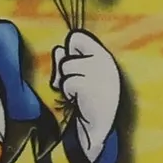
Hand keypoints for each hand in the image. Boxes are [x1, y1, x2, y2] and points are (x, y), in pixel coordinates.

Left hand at [52, 29, 122, 162]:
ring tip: (79, 93)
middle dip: (65, 71)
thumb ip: (71, 58)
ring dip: (66, 83)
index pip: (77, 37)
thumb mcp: (85, 74)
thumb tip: (59, 50)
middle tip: (77, 85)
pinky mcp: (90, 86)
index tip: (75, 64)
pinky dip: (69, 93)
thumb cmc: (92, 98)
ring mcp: (98, 73)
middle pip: (66, 55)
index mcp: (103, 55)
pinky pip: (67, 83)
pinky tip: (80, 100)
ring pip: (65, 68)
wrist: (102, 125)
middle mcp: (103, 60)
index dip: (69, 50)